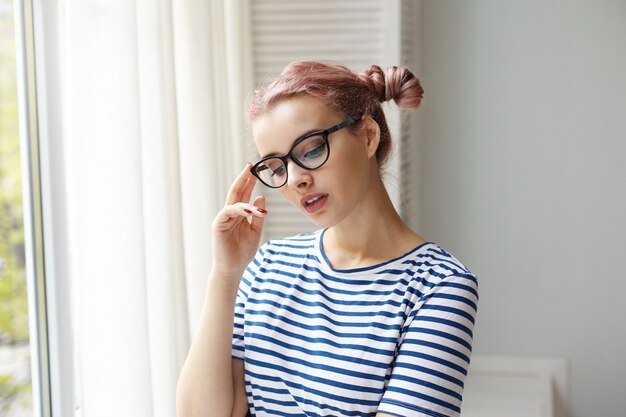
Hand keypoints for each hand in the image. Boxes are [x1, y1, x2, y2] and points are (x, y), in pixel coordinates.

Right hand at [211, 163, 266, 279]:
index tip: (255, 170)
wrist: (233, 268)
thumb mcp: (256, 231)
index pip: (244, 195)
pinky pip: (228, 211)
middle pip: (236, 192)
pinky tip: (250, 208)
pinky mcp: (218, 224)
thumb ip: (258, 215)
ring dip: (244, 191)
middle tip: (250, 166)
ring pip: (234, 200)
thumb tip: (260, 197)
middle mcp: (230, 214)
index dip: (249, 182)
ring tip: (254, 181)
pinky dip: (239, 209)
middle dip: (243, 179)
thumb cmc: (243, 252)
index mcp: (239, 214)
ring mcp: (224, 218)